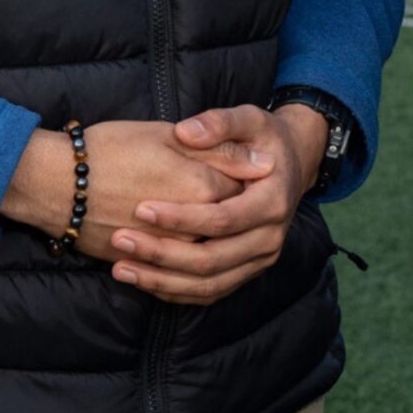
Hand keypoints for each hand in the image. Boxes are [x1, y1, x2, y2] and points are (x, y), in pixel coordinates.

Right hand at [0, 120, 264, 268]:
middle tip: (213, 198)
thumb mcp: (168, 135)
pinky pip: (178, 284)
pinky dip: (186, 276)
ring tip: (199, 228)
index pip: (243, 193)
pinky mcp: (144, 267)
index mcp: (203, 186)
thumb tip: (265, 163)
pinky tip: (183, 262)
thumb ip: (221, 150)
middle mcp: (191, 226)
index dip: (245, 183)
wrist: (53, 183)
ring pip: (206, 260)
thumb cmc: (109, 149)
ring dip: (209, 247)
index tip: (239, 176)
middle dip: (229, 218)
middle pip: (228, 229)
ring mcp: (167, 251)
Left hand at [105, 105, 323, 304]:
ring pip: (207, 285)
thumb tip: (185, 131)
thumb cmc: (264, 139)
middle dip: (162, 253)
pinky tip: (142, 279)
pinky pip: (208, 292)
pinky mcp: (245, 272)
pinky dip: (173, 290)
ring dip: (161, 279)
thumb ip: (218, 122)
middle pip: (211, 260)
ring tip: (121, 268)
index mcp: (272, 202)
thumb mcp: (250, 119)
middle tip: (121, 239)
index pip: (222, 219)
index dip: (180, 218)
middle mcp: (270, 238)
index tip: (140, 209)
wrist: (291, 164)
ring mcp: (259, 260)